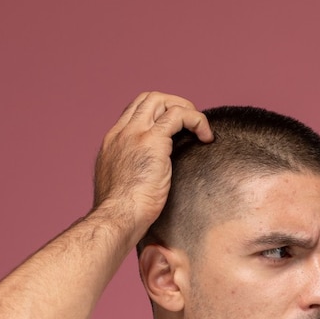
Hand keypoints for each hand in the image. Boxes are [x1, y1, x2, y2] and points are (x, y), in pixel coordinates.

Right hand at [91, 91, 212, 238]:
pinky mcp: (151, 141)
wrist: (116, 219)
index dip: (158, 115)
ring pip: (161, 100)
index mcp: (113, 142)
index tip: (176, 131)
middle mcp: (121, 133)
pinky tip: (207, 138)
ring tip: (201, 129)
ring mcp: (134, 134)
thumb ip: (132, 175)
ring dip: (185, 109)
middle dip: (173, 105)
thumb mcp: (122, 187)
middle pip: (147, 99)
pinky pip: (178, 115)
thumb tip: (147, 180)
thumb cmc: (122, 215)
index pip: (135, 113)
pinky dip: (196, 120)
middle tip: (191, 125)